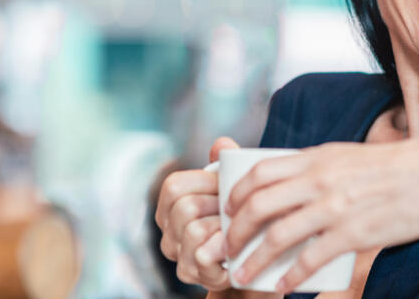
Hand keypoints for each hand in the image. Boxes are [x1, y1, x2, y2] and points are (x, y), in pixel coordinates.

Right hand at [155, 136, 238, 290]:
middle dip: (217, 206)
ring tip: (237, 229)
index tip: (226, 187)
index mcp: (170, 207)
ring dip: (223, 227)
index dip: (205, 182)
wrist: (251, 265)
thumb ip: (224, 166)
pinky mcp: (192, 274)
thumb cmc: (240, 223)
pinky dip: (222, 248)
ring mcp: (177, 255)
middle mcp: (167, 231)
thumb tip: (223, 144)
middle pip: (185, 206)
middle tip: (235, 211)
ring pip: (194, 230)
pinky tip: (235, 248)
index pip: (174, 185)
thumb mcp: (233, 191)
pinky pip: (202, 254)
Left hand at [223, 139, 418, 292]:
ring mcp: (334, 208)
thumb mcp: (346, 156)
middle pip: (258, 205)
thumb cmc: (394, 167)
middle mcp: (318, 181)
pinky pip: (310, 259)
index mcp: (315, 159)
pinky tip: (281, 286)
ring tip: (242, 274)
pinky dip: (290, 276)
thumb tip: (290, 184)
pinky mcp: (353, 234)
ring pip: (277, 236)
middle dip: (234, 231)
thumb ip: (317, 168)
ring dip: (253, 259)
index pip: (258, 173)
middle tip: (225, 248)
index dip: (235, 195)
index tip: (227, 212)